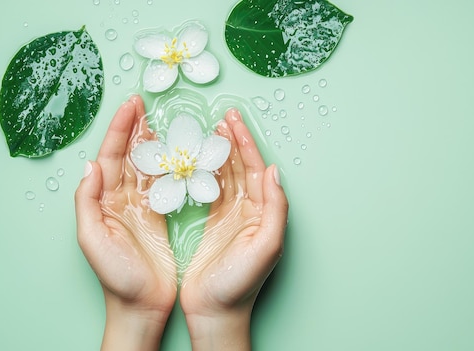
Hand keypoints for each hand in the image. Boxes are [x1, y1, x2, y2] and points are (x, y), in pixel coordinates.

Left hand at [75, 95, 176, 350]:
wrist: (141, 303)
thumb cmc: (116, 276)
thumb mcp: (93, 239)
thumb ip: (88, 202)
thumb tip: (91, 165)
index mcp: (103, 201)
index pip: (110, 156)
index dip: (120, 130)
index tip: (133, 106)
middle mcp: (120, 199)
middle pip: (127, 155)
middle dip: (134, 128)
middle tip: (146, 104)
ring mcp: (141, 206)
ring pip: (146, 165)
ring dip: (151, 143)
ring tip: (160, 121)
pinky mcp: (159, 215)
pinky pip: (163, 183)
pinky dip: (169, 165)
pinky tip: (176, 153)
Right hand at [180, 108, 288, 350]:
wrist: (215, 311)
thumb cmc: (241, 284)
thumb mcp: (267, 245)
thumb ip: (275, 208)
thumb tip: (274, 172)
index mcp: (264, 213)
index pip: (256, 169)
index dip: (246, 144)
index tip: (234, 121)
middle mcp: (250, 210)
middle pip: (241, 167)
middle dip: (233, 141)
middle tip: (222, 117)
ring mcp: (231, 216)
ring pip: (225, 175)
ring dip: (219, 153)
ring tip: (210, 131)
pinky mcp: (212, 223)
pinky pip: (210, 190)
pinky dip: (205, 172)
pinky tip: (198, 158)